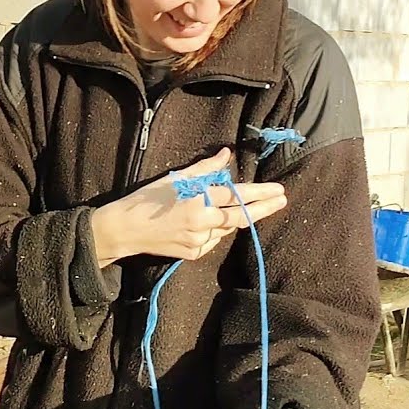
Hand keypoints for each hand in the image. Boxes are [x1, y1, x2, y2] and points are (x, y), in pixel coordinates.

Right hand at [91, 148, 287, 266]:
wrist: (125, 229)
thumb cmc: (147, 199)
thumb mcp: (175, 178)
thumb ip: (205, 168)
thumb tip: (227, 154)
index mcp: (198, 200)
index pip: (237, 195)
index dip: (260, 193)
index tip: (278, 190)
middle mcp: (202, 222)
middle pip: (241, 216)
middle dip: (264, 208)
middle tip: (282, 200)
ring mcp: (199, 241)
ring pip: (226, 229)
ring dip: (232, 218)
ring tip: (228, 208)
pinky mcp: (193, 254)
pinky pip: (212, 241)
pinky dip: (214, 231)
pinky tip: (204, 224)